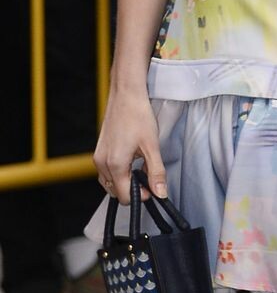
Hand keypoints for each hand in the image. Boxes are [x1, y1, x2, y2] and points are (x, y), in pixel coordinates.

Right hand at [95, 87, 166, 201]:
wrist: (126, 95)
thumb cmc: (138, 116)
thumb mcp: (152, 146)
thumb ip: (156, 173)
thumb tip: (160, 193)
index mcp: (115, 164)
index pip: (124, 196)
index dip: (141, 196)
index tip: (152, 187)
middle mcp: (102, 163)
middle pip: (116, 191)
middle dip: (133, 189)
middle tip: (148, 175)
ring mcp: (98, 157)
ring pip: (110, 183)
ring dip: (125, 181)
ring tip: (141, 166)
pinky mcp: (99, 151)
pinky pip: (107, 172)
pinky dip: (119, 172)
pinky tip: (132, 160)